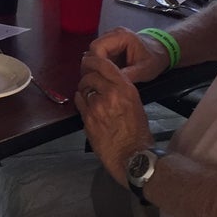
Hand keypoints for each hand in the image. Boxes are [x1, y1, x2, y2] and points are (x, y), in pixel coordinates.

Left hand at [76, 51, 152, 183]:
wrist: (132, 156)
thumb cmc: (137, 133)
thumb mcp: (136, 105)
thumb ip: (122, 91)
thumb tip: (109, 83)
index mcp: (125, 89)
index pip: (105, 65)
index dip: (93, 60)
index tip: (89, 60)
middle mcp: (110, 94)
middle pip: (90, 75)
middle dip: (87, 75)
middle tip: (87, 79)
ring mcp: (97, 106)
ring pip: (83, 88)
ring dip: (84, 89)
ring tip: (88, 94)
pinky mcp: (88, 119)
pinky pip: (79, 102)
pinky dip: (80, 101)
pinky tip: (86, 104)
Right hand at [89, 26, 170, 83]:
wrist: (160, 51)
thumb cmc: (154, 59)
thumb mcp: (144, 70)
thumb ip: (128, 75)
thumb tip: (111, 83)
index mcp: (121, 36)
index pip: (97, 47)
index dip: (95, 63)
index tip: (99, 78)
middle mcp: (112, 34)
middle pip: (92, 50)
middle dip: (93, 66)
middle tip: (98, 82)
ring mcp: (109, 39)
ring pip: (93, 53)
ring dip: (95, 67)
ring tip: (101, 80)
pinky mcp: (109, 46)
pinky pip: (98, 56)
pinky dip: (99, 66)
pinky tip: (104, 76)